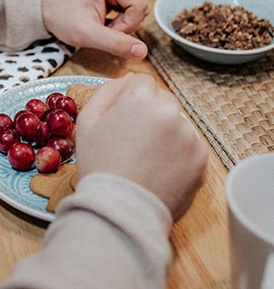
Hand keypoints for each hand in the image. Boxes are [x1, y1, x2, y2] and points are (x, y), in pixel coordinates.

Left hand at [41, 0, 148, 59]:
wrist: (49, 10)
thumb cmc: (62, 16)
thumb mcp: (86, 34)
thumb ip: (115, 43)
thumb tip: (141, 51)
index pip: (139, 6)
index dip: (126, 25)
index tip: (105, 28)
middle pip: (141, 8)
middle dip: (124, 25)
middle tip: (101, 27)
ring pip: (138, 11)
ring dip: (122, 24)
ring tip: (100, 23)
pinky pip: (132, 11)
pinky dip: (121, 21)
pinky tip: (104, 19)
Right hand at [76, 73, 208, 220]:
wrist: (121, 210)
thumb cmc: (100, 165)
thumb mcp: (87, 121)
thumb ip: (106, 91)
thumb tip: (128, 79)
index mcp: (140, 98)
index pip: (142, 82)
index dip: (130, 100)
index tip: (123, 120)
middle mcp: (170, 111)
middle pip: (163, 100)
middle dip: (151, 113)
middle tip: (134, 142)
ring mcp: (189, 135)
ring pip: (177, 122)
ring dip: (166, 133)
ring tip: (147, 159)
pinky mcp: (201, 158)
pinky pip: (190, 145)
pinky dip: (178, 154)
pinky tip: (160, 169)